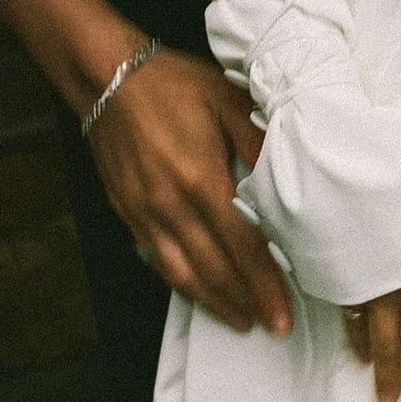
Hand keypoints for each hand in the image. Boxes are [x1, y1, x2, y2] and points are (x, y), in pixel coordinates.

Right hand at [87, 47, 292, 333]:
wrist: (107, 75)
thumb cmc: (173, 84)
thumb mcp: (229, 100)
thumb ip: (260, 141)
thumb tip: (293, 175)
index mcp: (201, 179)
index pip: (242, 247)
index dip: (264, 285)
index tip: (282, 314)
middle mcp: (170, 205)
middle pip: (214, 270)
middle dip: (245, 303)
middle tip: (272, 326)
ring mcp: (144, 212)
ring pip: (181, 274)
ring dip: (214, 302)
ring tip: (240, 320)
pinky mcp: (126, 211)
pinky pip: (156, 260)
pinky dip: (181, 283)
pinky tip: (199, 292)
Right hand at [342, 214, 400, 401]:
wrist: (342, 164)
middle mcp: (382, 286)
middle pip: (388, 343)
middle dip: (390, 376)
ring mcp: (351, 275)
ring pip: (358, 321)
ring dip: (364, 347)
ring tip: (364, 366)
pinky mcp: (329, 259)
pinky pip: (335, 296)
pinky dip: (342, 312)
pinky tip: (342, 314)